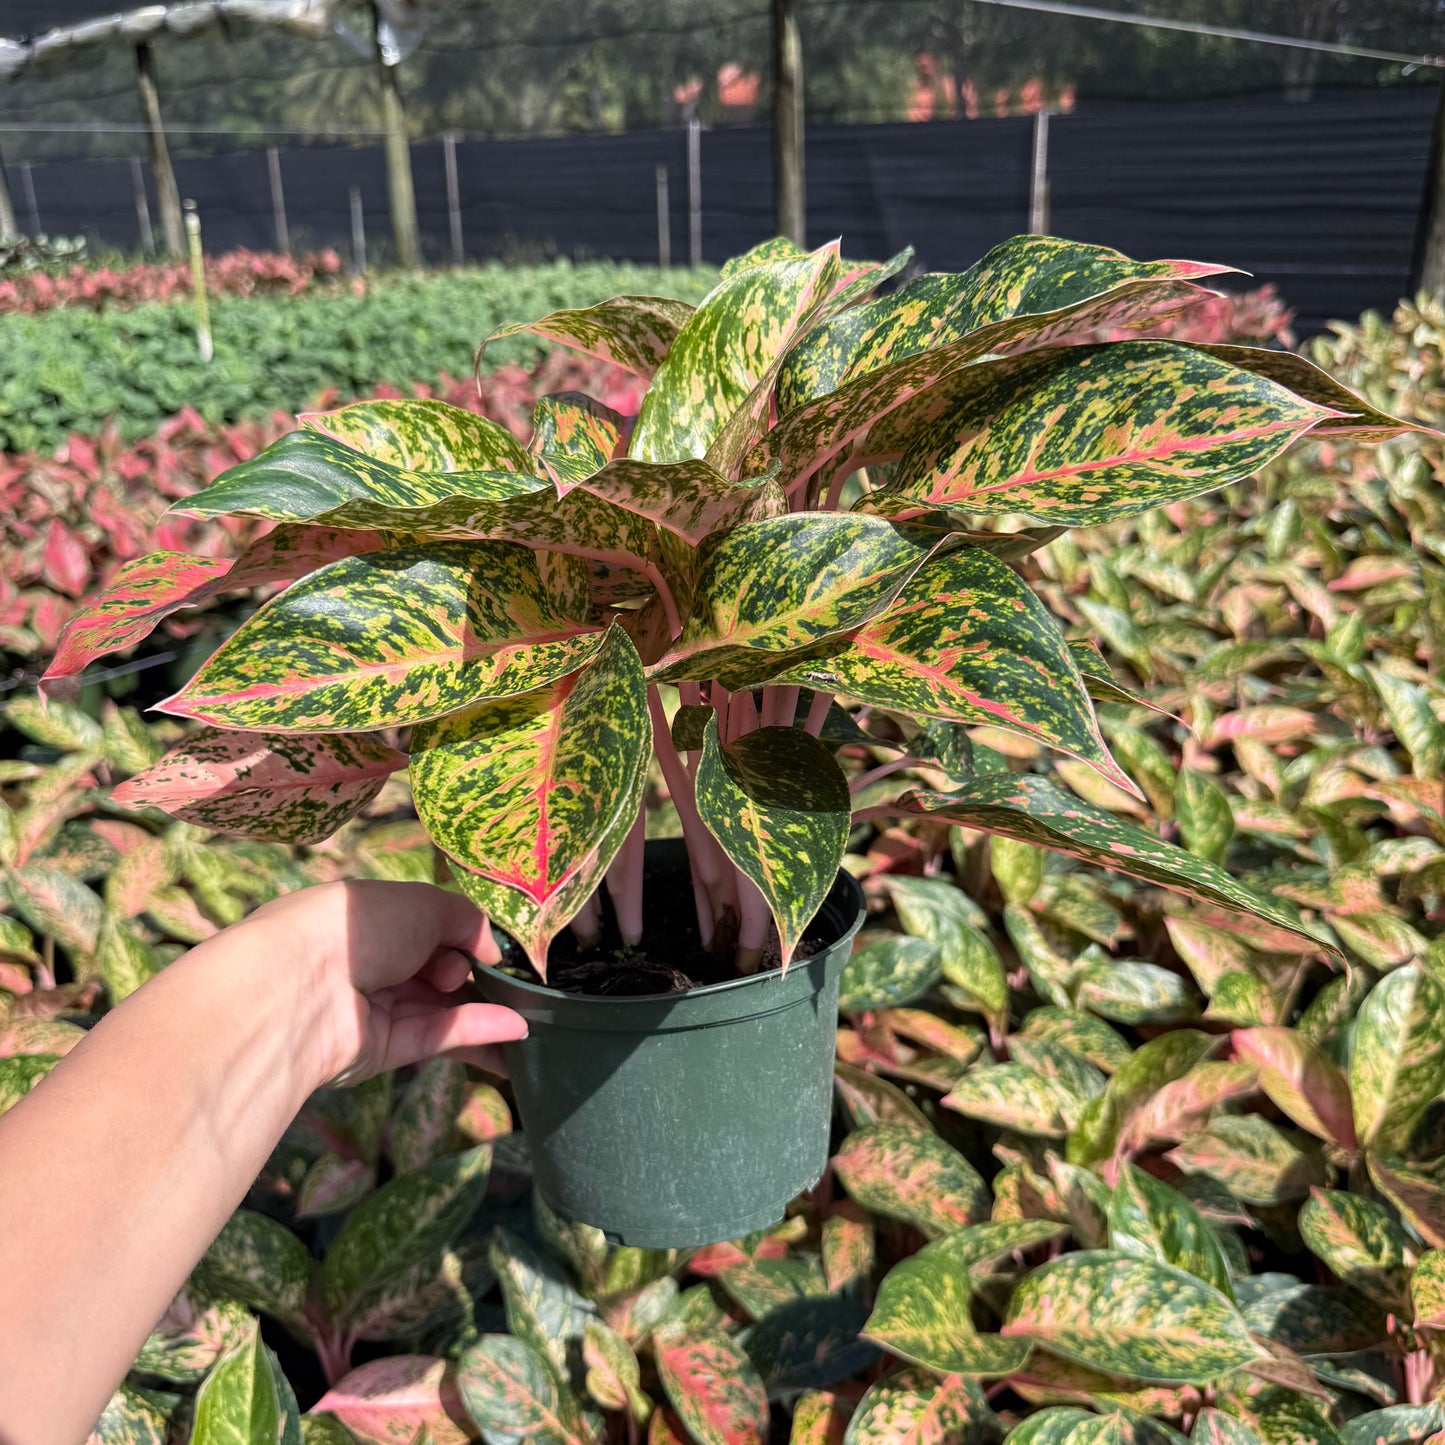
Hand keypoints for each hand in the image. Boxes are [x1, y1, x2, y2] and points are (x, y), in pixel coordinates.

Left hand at [238, 879, 525, 1087]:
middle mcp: (371, 962)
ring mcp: (377, 1008)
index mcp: (370, 918)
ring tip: (536, 1013)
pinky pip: (437, 1036)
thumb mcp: (424, 904)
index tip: (495, 943)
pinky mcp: (383, 1050)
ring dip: (487, 1008)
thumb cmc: (361, 928)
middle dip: (476, 973)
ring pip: (442, 1009)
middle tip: (512, 976)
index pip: (426, 925)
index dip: (463, 934)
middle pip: (436, 970)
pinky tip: (516, 1027)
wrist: (299, 990)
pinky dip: (476, 1030)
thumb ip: (467, 921)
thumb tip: (492, 949)